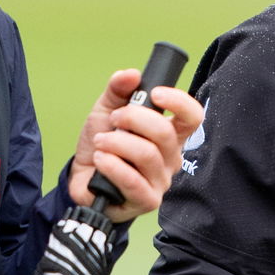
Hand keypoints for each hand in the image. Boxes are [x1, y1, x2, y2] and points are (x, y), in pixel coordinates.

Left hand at [68, 69, 204, 220]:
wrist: (82, 177)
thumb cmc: (103, 145)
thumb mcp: (106, 110)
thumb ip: (118, 90)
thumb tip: (131, 75)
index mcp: (170, 134)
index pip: (192, 117)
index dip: (179, 102)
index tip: (155, 93)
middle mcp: (171, 158)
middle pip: (165, 133)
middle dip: (133, 119)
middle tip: (113, 119)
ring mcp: (161, 181)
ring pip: (147, 154)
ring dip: (116, 143)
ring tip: (100, 142)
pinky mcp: (147, 200)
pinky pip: (133, 180)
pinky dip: (112, 165)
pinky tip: (100, 160)